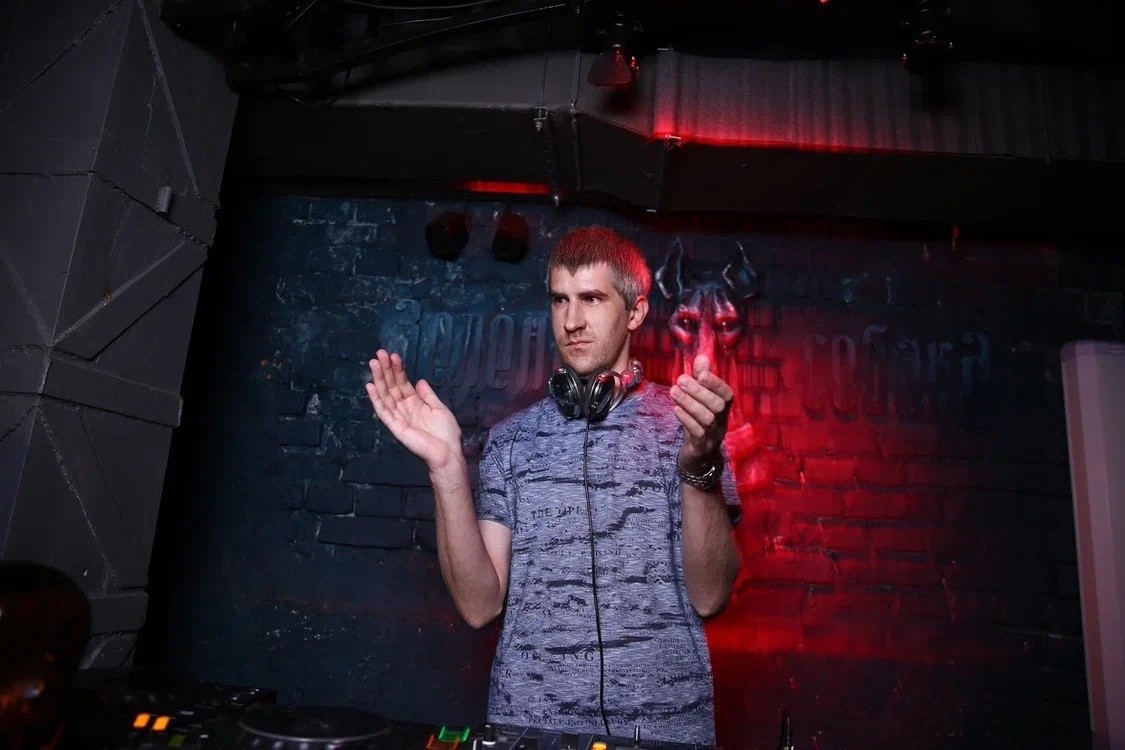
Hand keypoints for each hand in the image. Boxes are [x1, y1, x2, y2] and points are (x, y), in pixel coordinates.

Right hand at [365, 349, 461, 470]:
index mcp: (415, 403)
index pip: (402, 383)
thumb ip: (428, 395)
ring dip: (379, 379)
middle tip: (380, 353)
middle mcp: (404, 408)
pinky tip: (370, 386)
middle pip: (392, 386)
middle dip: (386, 370)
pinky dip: (376, 399)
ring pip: (385, 395)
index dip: (397, 370)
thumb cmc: (446, 433)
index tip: (393, 355)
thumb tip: (419, 381)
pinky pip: (383, 411)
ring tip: (374, 362)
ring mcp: (398, 417)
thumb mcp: (439, 409)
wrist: (448, 452)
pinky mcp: (395, 426)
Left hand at [671, 354, 733, 472]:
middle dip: (698, 391)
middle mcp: (722, 421)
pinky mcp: (701, 446)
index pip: (727, 394)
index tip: (701, 373)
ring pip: (707, 418)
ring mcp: (714, 435)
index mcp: (724, 408)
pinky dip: (686, 419)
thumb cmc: (698, 421)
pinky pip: (697, 433)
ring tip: (674, 391)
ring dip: (689, 403)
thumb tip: (702, 356)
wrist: (698, 455)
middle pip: (717, 405)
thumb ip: (701, 378)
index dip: (716, 383)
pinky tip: (675, 409)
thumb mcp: (700, 399)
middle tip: (680, 380)